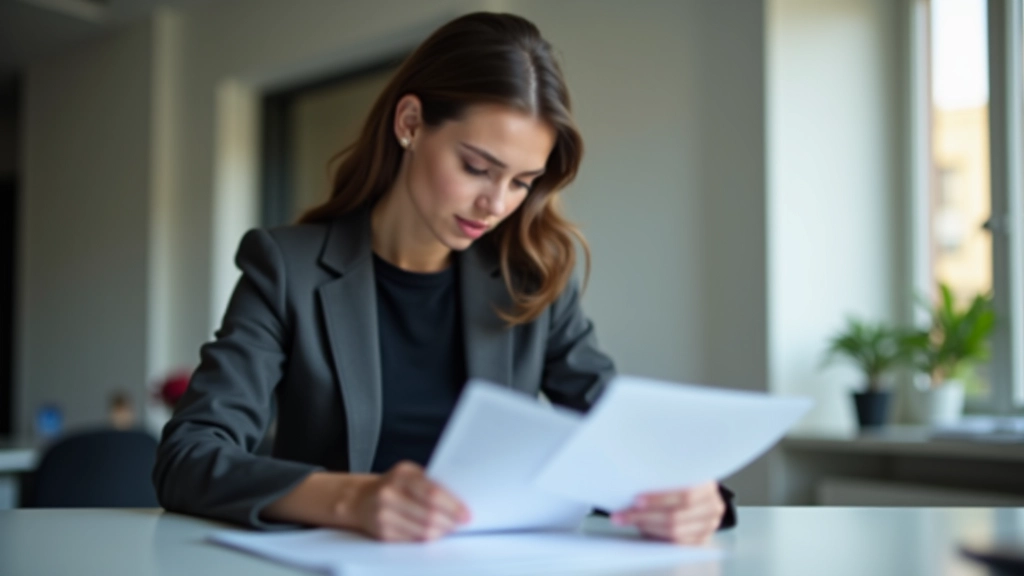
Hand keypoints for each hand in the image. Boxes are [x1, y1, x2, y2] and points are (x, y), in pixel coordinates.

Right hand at [347, 461, 470, 541]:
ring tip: (450, 527)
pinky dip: (428, 538)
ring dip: (441, 531)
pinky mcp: (383, 533)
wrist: (361, 499)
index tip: (466, 513)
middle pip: (429, 514)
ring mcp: (384, 515)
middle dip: (450, 521)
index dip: (452, 506)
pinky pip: (413, 540)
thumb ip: (430, 483)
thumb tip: (459, 499)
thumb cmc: (393, 485)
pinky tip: (434, 532)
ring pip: (423, 531)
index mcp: (401, 475)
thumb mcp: (409, 474)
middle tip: (461, 523)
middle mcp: (389, 494)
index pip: (432, 493)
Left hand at [611, 481, 725, 545]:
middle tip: (622, 515)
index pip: (685, 495)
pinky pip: (676, 542)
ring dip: (647, 527)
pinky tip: (641, 528)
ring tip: (626, 520)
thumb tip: (631, 483)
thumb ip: (662, 477)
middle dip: (645, 516)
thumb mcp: (676, 473)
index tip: (636, 500)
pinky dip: (656, 535)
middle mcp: (713, 507)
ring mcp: (709, 525)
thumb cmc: (681, 482)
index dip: (659, 499)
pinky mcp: (701, 540)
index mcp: (708, 486)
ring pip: (675, 532)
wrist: (699, 495)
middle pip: (676, 516)